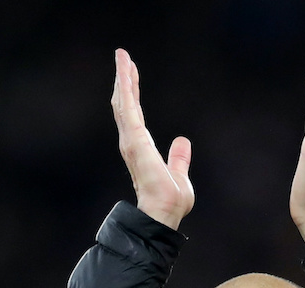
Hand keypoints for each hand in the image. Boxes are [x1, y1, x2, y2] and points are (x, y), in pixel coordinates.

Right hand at [111, 49, 194, 229]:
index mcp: (141, 149)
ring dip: (123, 78)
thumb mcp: (179, 174)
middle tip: (122, 58)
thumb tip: (182, 141)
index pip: (135, 116)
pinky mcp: (134, 140)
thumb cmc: (170, 201)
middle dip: (124, 80)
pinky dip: (126, 87)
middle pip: (125, 105)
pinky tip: (125, 71)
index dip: (133, 94)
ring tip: (121, 57)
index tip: (132, 75)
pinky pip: (128, 108)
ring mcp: (131, 140)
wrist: (165, 212)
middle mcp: (132, 143)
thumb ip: (178, 158)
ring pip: (124, 102)